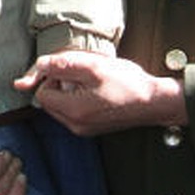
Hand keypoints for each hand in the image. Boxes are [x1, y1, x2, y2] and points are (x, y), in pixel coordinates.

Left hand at [15, 49, 186, 135]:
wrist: (154, 102)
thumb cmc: (127, 83)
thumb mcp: (93, 66)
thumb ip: (62, 65)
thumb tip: (40, 64)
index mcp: (73, 111)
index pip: (42, 95)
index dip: (51, 78)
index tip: (69, 69)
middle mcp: (76, 125)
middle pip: (49, 103)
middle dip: (58, 85)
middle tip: (80, 73)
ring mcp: (84, 129)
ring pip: (60, 107)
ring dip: (68, 91)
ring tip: (91, 81)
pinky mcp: (93, 128)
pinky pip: (73, 112)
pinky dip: (77, 99)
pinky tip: (97, 89)